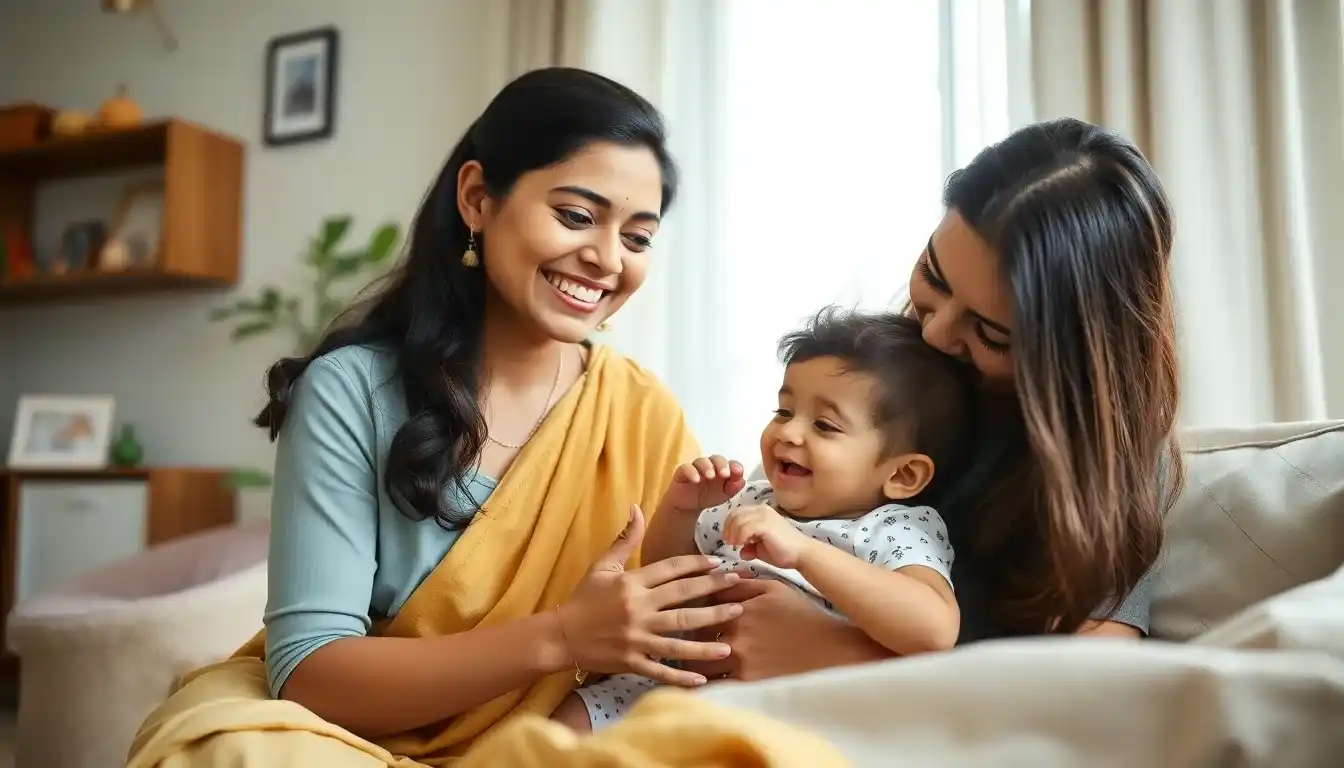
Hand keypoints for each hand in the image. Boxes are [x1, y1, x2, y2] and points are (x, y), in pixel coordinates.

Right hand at [556, 505, 744, 686]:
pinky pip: (660, 670)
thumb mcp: (602, 566)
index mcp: (632, 583)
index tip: (718, 563)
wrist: (560, 635)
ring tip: (732, 635)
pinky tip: (703, 678)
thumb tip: (637, 507)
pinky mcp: (632, 661)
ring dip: (708, 635)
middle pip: (683, 599)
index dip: (697, 564)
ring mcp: (636, 637)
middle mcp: (637, 608)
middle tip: (739, 588)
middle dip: (714, 593)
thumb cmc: (583, 599)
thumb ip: (625, 540)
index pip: (672, 569)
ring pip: (679, 636)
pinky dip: (681, 676)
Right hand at [662, 455, 745, 512]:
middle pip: (717, 458)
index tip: (738, 473)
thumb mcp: (724, 495)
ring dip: (707, 467)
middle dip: (722, 465)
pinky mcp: (682, 471)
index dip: (735, 466)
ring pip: (701, 461)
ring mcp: (696, 467)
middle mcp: (710, 465)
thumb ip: (734, 487)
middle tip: (725, 474)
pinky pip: (686, 468)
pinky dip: (691, 472)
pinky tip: (696, 480)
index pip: (730, 463)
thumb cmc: (708, 497)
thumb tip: (742, 480)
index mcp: (722, 469)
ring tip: (710, 476)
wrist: (688, 506)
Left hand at [682, 578, 892, 681]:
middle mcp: (735, 634)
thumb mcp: (775, 588)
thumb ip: (744, 582)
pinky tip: (698, 686)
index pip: (698, 608)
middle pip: (693, 637)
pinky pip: (714, 687)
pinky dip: (703, 686)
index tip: (687, 616)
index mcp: (738, 609)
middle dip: (685, 639)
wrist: (829, 651)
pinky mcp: (748, 684)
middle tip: (679, 641)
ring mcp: (740, 661)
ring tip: (686, 665)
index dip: (690, 613)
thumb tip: (719, 577)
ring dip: (691, 663)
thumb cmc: (802, 616)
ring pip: (698, 664)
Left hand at [724, 504, 812, 568]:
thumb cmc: (783, 552)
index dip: (729, 525)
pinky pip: (745, 527)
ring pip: (738, 519)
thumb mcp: (761, 549)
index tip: (729, 539)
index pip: (737, 512)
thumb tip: (741, 552)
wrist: (802, 554)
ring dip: (733, 533)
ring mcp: (764, 515)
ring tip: (735, 544)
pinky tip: (742, 544)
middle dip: (728, 528)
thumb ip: (750, 547)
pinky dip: (740, 536)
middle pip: (735, 514)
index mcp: (761, 511)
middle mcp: (762, 509)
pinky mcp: (765, 524)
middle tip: (729, 542)